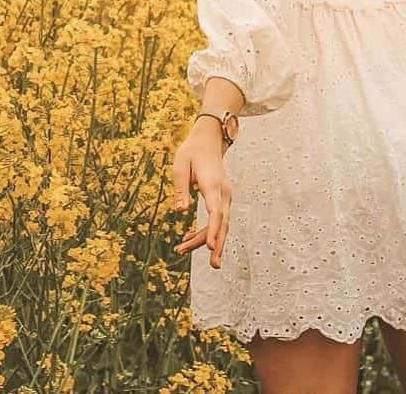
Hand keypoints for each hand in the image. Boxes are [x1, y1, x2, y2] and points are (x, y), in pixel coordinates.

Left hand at [170, 118, 232, 268]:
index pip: (215, 211)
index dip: (213, 230)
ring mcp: (225, 195)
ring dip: (207, 240)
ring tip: (181, 250)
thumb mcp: (180, 166)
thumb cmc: (191, 152)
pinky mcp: (222, 198)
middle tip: (214, 265)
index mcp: (212, 183)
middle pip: (222, 222)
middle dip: (217, 244)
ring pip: (221, 223)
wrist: (208, 140)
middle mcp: (223, 191)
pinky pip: (218, 219)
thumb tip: (180, 211)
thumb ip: (180, 189)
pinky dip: (206, 231)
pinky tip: (188, 238)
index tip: (209, 246)